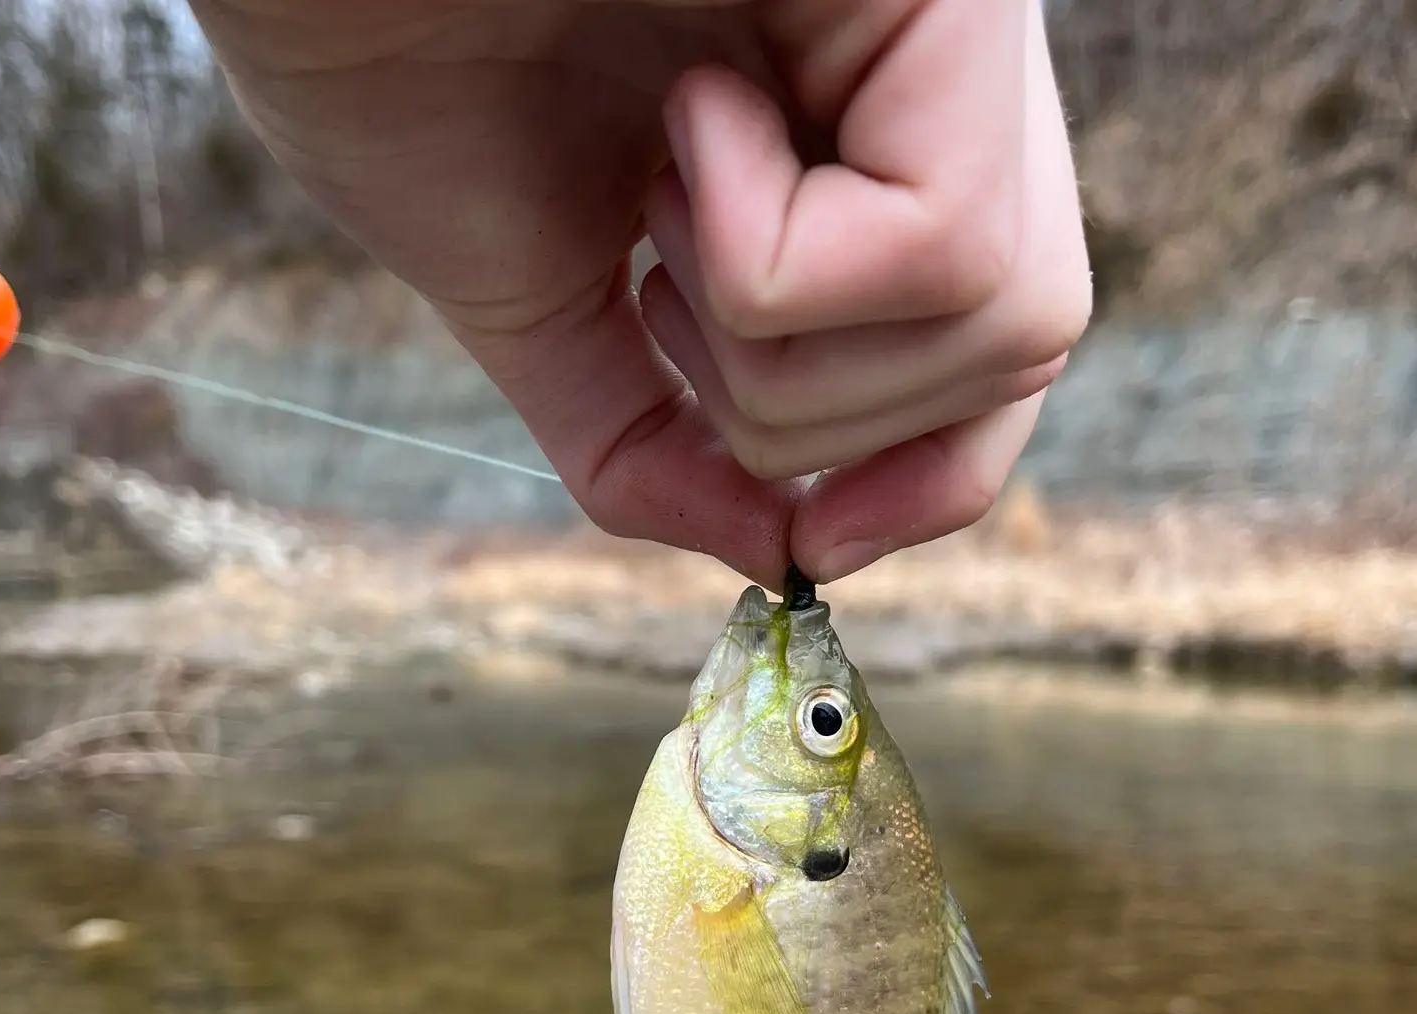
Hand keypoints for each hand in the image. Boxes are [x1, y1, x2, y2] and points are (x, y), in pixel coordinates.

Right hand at [188, 1, 1090, 588]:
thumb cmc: (400, 48)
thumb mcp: (537, 306)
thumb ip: (651, 443)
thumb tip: (774, 559)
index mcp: (859, 154)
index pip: (995, 361)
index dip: (930, 483)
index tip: (813, 539)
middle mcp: (938, 91)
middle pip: (1016, 361)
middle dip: (810, 415)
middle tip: (658, 279)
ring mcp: (957, 36)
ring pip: (1003, 325)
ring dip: (776, 342)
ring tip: (665, 178)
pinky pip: (944, 245)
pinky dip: (774, 258)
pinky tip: (692, 118)